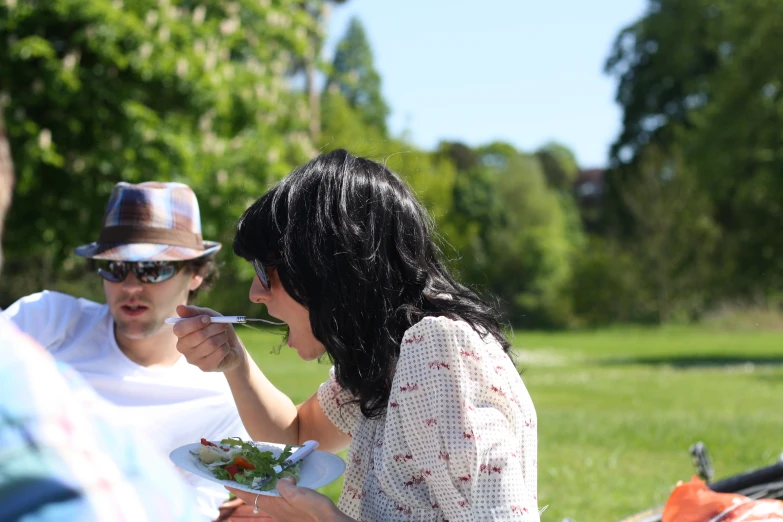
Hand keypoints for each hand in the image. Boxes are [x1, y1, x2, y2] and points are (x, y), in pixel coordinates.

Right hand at [171, 304, 245, 371]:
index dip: (195, 322)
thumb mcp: (208, 316)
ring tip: (224, 336)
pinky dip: (225, 346)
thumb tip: (179, 308)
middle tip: (223, 326)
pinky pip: (219, 352)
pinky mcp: (205, 367)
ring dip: (222, 337)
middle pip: (198, 336)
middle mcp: (183, 347)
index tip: (208, 318)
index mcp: (181, 334)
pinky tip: (224, 347)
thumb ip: (194, 312)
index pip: (180, 328)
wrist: (232, 347)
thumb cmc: (217, 329)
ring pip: (211, 344)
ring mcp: (193, 359)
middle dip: (215, 328)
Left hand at [226, 478, 353, 521]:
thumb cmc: (314, 510)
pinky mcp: (290, 509)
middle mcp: (275, 508)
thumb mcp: (298, 495)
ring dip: (256, 486)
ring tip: (254, 475)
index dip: (236, 487)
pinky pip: (274, 496)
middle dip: (244, 485)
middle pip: (253, 496)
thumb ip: (284, 486)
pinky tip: (276, 482)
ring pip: (263, 496)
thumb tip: (282, 480)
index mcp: (273, 505)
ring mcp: (282, 510)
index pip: (248, 495)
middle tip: (238, 473)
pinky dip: (269, 488)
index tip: (224, 479)